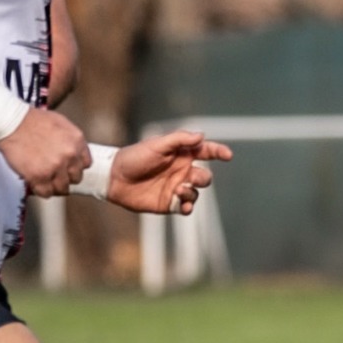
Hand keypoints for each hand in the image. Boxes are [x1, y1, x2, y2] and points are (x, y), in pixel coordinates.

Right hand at [0, 106, 90, 195]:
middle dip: (66, 177)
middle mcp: (70, 155)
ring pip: (63, 188)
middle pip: (76, 177)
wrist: (11, 123)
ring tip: (47, 183)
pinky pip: (46, 193)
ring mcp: (55, 167)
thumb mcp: (60, 123)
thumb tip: (74, 152)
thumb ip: (70, 140)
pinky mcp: (39, 176)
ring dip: (54, 187)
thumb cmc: (32, 120)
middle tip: (56, 176)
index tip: (68, 168)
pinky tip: (37, 185)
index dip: (75, 167)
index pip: (85, 164)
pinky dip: (42, 191)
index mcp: (77, 141)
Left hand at [107, 130, 231, 214]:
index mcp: (181, 154)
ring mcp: (176, 188)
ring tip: (178, 190)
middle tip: (190, 178)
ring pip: (197, 192)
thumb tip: (201, 136)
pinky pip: (186, 207)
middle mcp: (181, 171)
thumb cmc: (134, 157)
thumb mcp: (156, 144)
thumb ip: (179, 139)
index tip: (228, 155)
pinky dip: (188, 206)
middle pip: (205, 177)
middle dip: (203, 178)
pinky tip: (184, 206)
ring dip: (192, 192)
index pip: (206, 152)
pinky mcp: (169, 203)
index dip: (219, 152)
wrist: (114, 178)